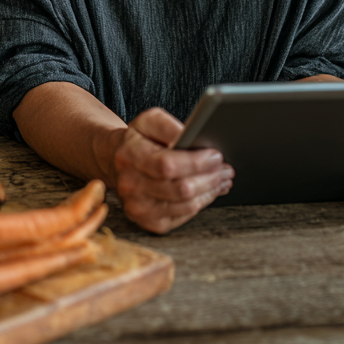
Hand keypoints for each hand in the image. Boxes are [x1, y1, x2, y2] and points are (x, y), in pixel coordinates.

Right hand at [111, 107, 233, 233]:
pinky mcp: (149, 222)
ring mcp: (138, 207)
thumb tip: (190, 137)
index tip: (216, 155)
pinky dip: (202, 203)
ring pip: (185, 205)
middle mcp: (131, 185)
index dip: (196, 162)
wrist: (117, 161)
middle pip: (180, 189)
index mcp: (130, 156)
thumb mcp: (150, 120)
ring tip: (222, 178)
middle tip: (226, 168)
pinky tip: (210, 191)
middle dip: (210, 178)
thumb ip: (169, 126)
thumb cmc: (140, 139)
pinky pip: (183, 216)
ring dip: (210, 191)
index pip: (167, 165)